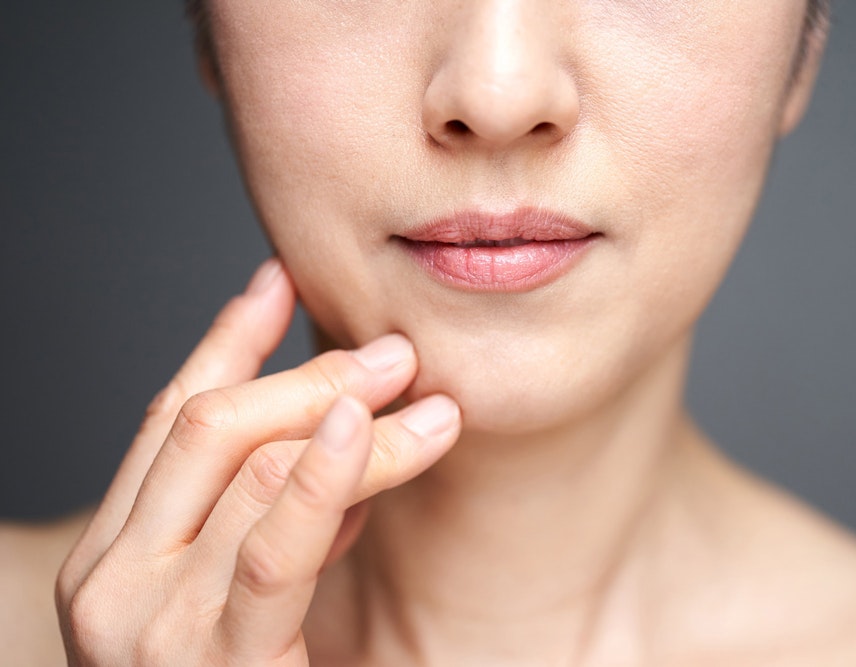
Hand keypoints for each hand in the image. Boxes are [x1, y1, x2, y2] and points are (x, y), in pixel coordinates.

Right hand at [56, 259, 460, 664]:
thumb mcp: (252, 590)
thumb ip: (281, 517)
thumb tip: (343, 432)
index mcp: (115, 556)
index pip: (169, 416)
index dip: (228, 340)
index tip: (281, 280)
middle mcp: (113, 581)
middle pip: (212, 426)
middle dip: (310, 374)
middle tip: (396, 352)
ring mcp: (149, 625)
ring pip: (254, 468)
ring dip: (349, 417)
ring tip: (423, 392)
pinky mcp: (212, 665)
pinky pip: (272, 548)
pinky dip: (323, 478)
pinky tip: (368, 428)